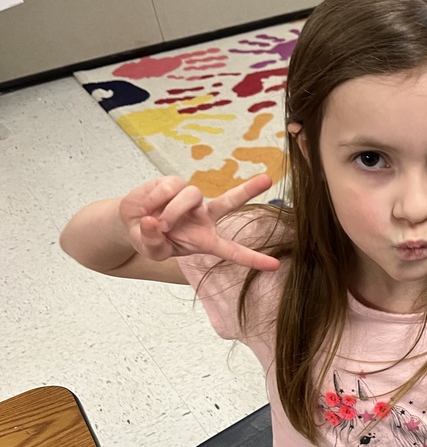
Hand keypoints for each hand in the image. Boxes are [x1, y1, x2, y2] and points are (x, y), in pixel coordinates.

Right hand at [119, 174, 278, 270]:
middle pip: (230, 202)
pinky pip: (170, 187)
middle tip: (267, 180)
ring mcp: (191, 199)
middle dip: (248, 190)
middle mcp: (204, 216)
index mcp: (206, 239)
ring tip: (157, 222)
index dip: (253, 259)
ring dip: (172, 211)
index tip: (275, 266)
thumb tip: (155, 223)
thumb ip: (154, 243)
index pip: (233, 251)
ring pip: (190, 196)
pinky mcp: (175, 183)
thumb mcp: (152, 251)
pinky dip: (155, 199)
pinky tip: (148, 207)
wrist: (131, 222)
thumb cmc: (150, 239)